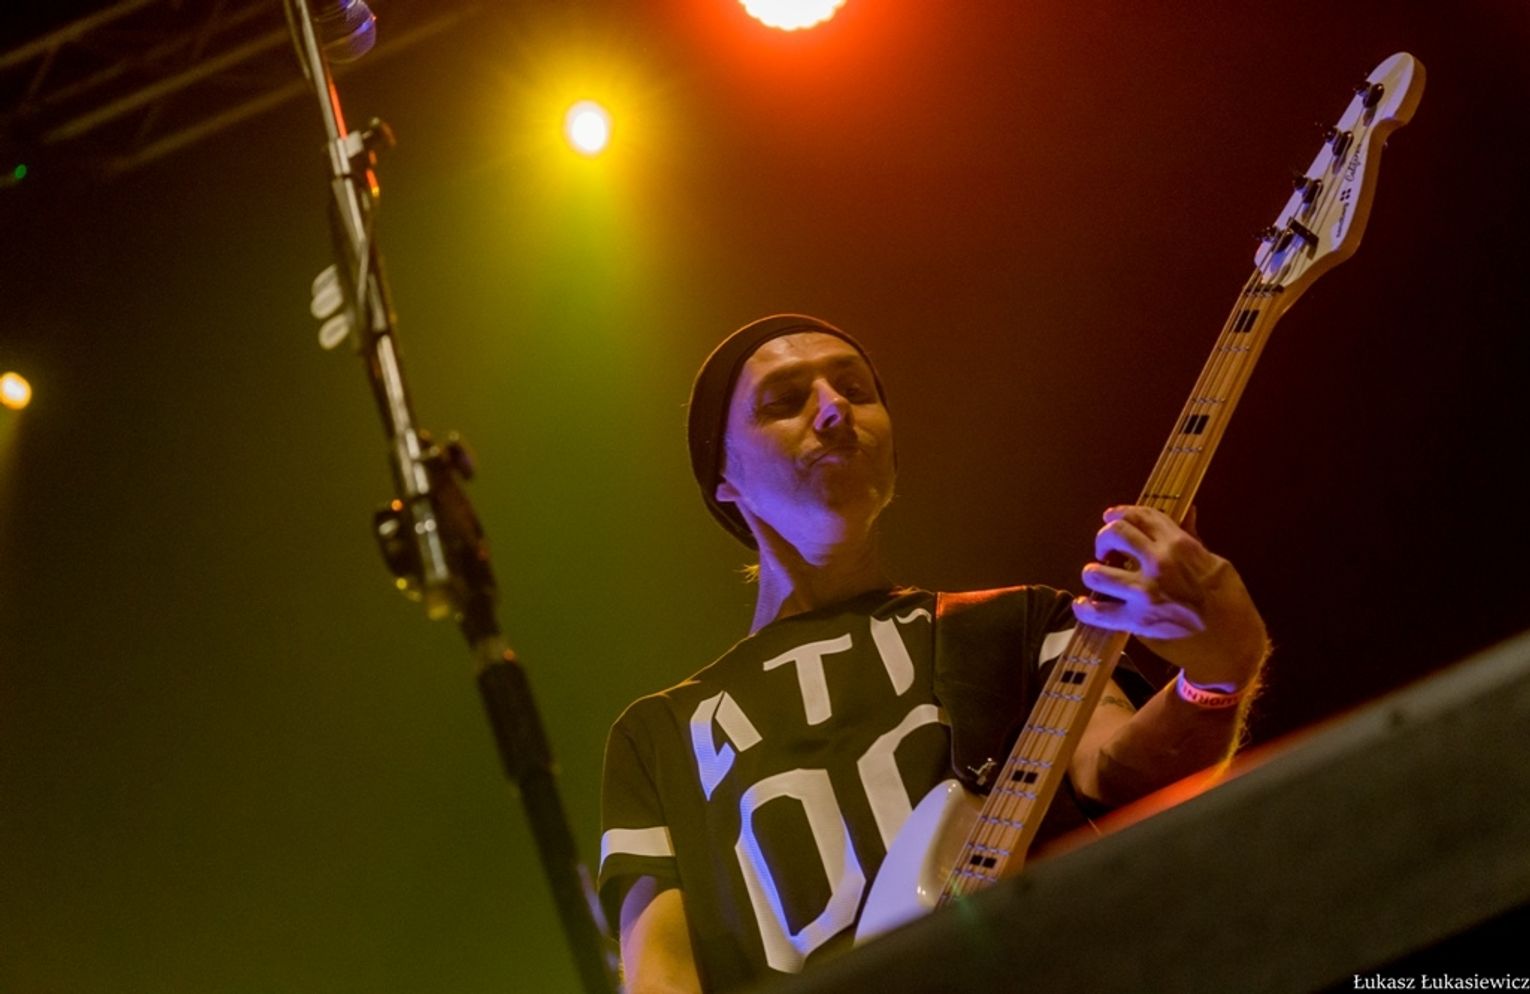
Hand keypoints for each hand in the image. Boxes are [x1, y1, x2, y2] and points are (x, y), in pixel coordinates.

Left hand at [1071, 505, 1267, 688]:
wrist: (1232, 645)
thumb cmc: (1229, 603)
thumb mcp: (1215, 563)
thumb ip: (1191, 538)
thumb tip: (1187, 511)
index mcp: (1180, 545)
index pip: (1142, 516)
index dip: (1122, 513)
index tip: (1112, 517)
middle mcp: (1159, 563)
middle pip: (1115, 534)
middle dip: (1104, 538)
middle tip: (1104, 549)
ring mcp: (1145, 592)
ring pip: (1096, 573)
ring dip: (1092, 573)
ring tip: (1096, 576)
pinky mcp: (1137, 621)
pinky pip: (1098, 612)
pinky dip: (1085, 608)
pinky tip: (1083, 605)